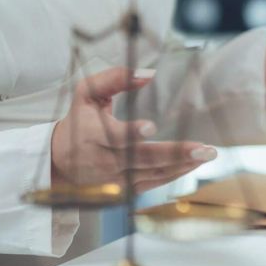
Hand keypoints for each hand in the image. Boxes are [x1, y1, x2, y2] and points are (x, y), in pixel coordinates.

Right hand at [51, 68, 215, 193]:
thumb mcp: (86, 94)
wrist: (58, 163)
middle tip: (206, 150)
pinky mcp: (123, 191)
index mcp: (92, 136)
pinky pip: (153, 183)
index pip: (113, 137)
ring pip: (153, 174)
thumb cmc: (78, 122)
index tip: (150, 127)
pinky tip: (193, 163)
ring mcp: (114, 180)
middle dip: (175, 154)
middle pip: (142, 160)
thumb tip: (148, 74)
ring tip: (207, 155)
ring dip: (182, 165)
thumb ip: (114, 79)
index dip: (131, 133)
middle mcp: (103, 161)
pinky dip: (175, 174)